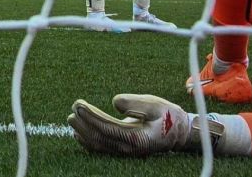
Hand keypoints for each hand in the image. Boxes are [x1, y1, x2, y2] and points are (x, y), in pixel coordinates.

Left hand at [68, 94, 189, 155]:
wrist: (178, 133)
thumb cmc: (168, 117)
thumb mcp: (156, 105)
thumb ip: (136, 103)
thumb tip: (114, 102)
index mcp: (136, 137)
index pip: (106, 126)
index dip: (91, 116)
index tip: (80, 105)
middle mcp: (127, 147)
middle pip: (98, 136)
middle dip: (84, 121)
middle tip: (75, 107)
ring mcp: (124, 151)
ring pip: (97, 144)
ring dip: (82, 131)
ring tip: (72, 117)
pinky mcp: (123, 149)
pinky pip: (101, 147)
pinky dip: (88, 141)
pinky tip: (79, 133)